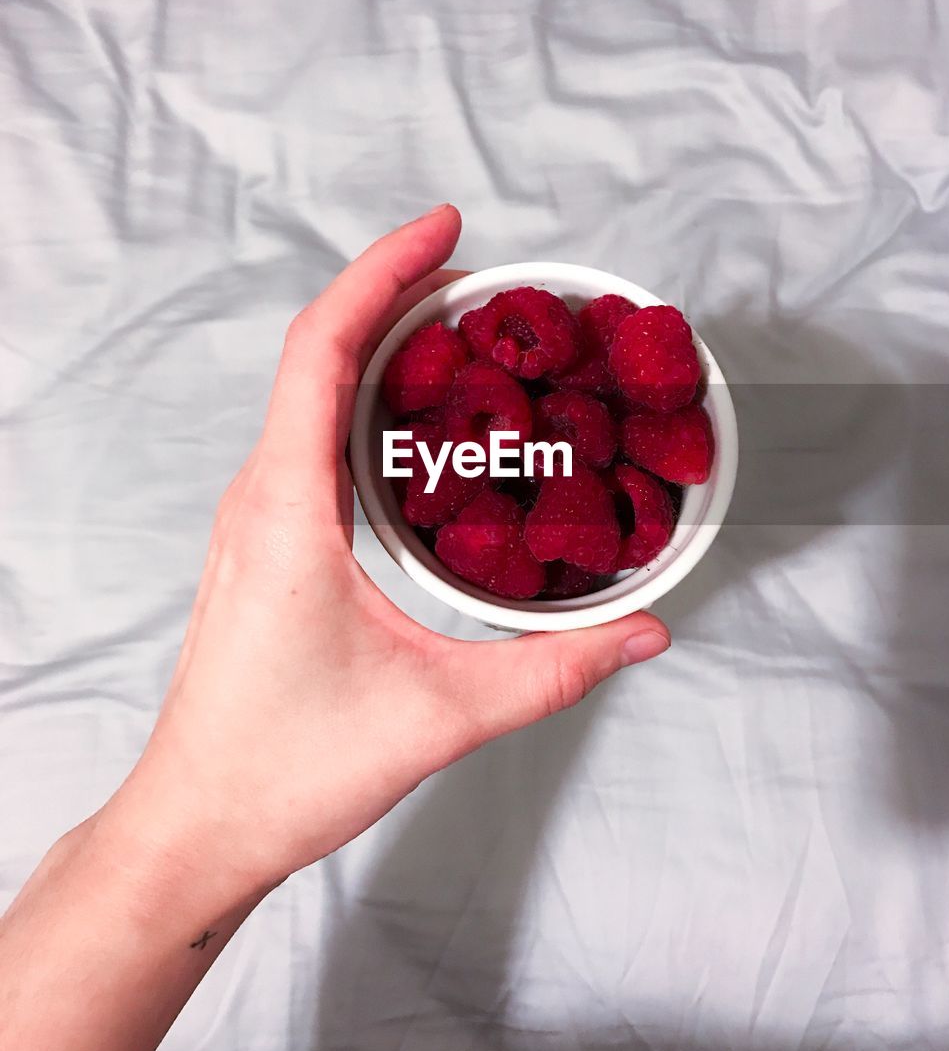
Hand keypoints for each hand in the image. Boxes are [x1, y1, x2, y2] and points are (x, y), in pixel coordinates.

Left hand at [111, 205, 670, 902]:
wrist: (201, 823)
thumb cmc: (288, 766)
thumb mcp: (441, 714)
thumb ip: (555, 669)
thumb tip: (645, 630)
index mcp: (287, 506)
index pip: (323, 348)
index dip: (383, 272)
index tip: (446, 228)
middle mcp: (262, 494)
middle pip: (321, 353)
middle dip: (398, 297)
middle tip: (484, 283)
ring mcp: (258, 517)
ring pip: (312, 395)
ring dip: (382, 350)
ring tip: (465, 337)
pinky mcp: (267, 543)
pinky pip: (311, 440)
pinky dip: (365, 402)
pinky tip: (421, 426)